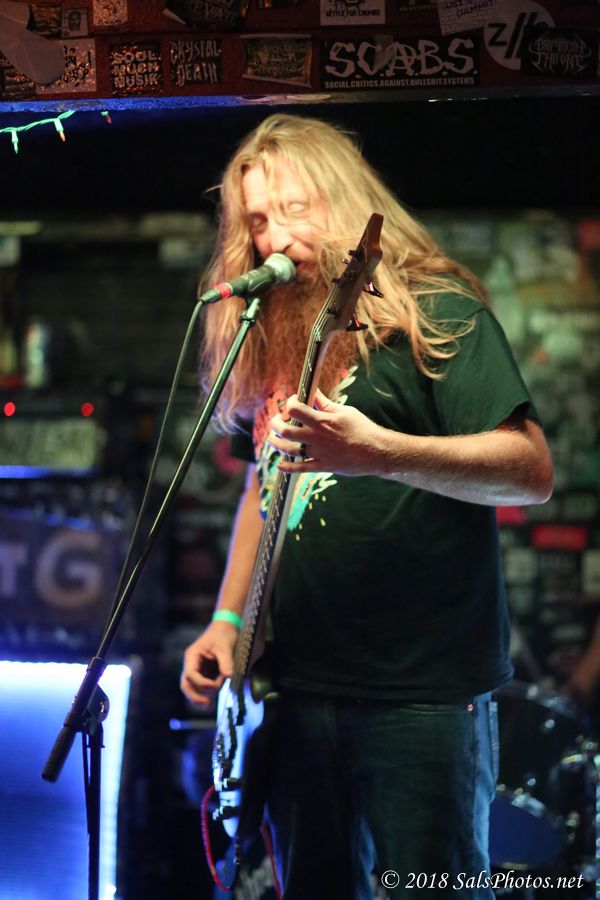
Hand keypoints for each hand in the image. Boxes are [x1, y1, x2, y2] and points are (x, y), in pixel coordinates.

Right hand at [180, 621, 237, 706]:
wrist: (225, 627)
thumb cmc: (222, 634)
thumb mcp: (225, 646)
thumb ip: (226, 662)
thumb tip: (229, 676)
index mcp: (192, 656)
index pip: (190, 675)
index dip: (201, 683)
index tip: (215, 685)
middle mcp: (191, 664)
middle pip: (186, 685)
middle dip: (195, 696)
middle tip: (208, 703)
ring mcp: (197, 670)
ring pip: (194, 688)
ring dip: (205, 693)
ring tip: (221, 685)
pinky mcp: (204, 673)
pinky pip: (203, 686)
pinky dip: (210, 690)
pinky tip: (220, 685)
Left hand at [268, 388, 383, 475]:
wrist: (376, 451)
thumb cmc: (362, 428)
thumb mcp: (344, 411)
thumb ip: (326, 404)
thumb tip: (314, 392)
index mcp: (323, 421)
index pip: (296, 409)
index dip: (289, 403)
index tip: (291, 402)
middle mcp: (317, 438)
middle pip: (287, 431)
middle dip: (276, 424)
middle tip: (276, 421)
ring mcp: (319, 453)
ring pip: (289, 450)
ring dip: (276, 444)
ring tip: (272, 439)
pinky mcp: (323, 466)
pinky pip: (301, 469)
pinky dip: (288, 468)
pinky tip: (279, 465)